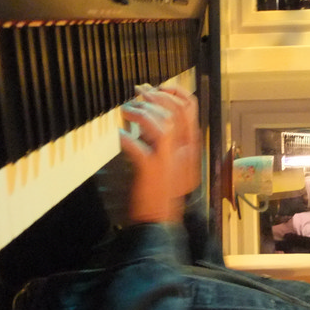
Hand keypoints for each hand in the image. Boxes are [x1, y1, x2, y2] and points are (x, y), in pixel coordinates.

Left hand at [119, 84, 200, 223]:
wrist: (158, 222)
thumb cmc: (158, 192)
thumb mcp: (167, 161)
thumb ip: (160, 138)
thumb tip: (146, 113)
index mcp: (189, 147)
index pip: (190, 107)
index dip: (173, 91)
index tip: (154, 87)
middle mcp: (183, 151)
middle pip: (174, 111)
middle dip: (153, 97)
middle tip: (136, 94)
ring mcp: (169, 161)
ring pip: (160, 124)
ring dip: (140, 113)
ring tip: (126, 110)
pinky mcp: (151, 171)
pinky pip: (139, 148)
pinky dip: (127, 139)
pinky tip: (119, 137)